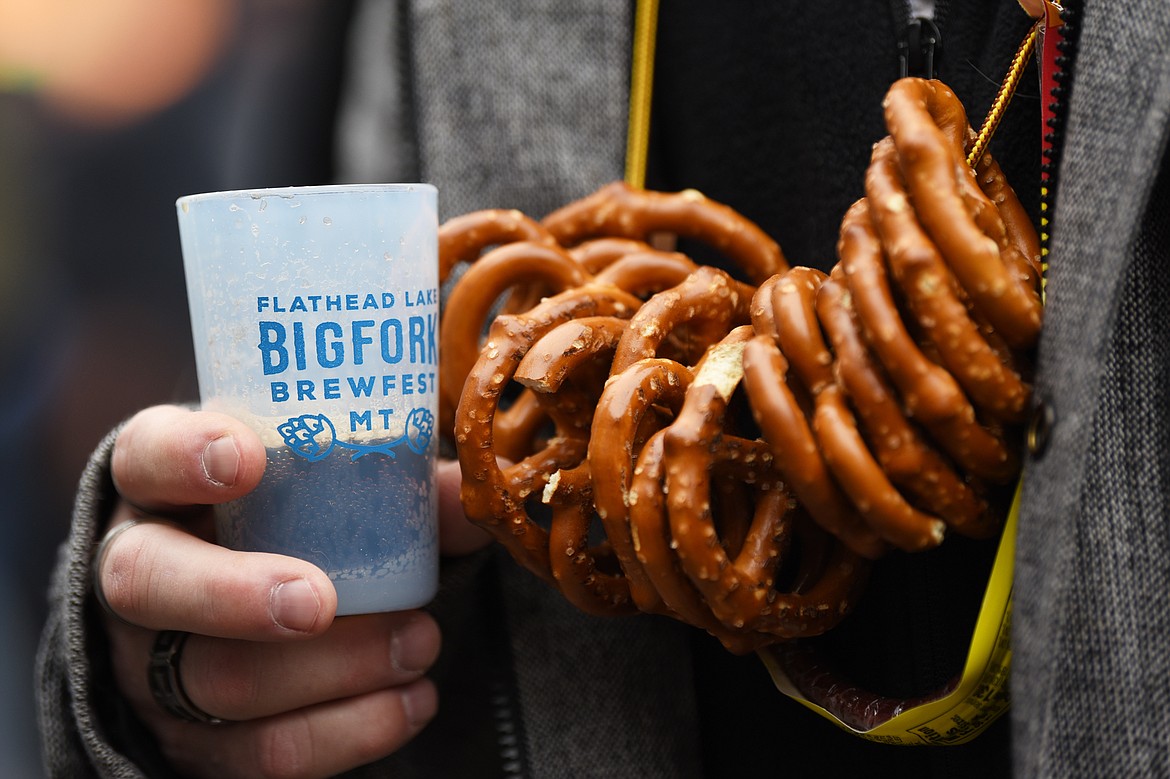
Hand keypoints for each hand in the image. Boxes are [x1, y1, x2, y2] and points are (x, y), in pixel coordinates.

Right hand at [96, 405, 490, 777]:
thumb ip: (392, 479)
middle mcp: (140, 570)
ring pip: (216, 680)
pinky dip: (348, 730)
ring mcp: (153, 666)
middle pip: (146, 582)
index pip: (148, 456)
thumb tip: (466, 502)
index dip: (184, 455)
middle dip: (233, 593)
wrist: (237, 621)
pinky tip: (410, 701)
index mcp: (164, 486)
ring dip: (331, 668)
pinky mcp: (195, 741)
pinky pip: (262, 753)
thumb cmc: (287, 526)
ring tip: (417, 643)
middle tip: (318, 600)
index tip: (246, 458)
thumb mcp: (319, 487)